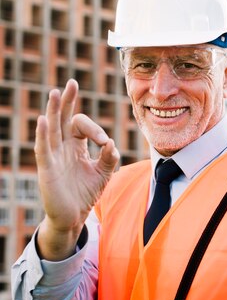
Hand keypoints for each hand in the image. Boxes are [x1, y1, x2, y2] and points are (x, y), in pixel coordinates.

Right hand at [35, 79, 119, 259]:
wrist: (74, 216)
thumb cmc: (86, 193)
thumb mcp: (104, 173)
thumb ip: (110, 158)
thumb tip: (111, 143)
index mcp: (74, 145)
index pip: (81, 125)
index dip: (94, 129)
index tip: (104, 143)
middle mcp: (61, 147)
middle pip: (63, 118)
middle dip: (68, 101)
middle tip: (72, 83)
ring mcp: (52, 156)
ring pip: (51, 128)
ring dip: (54, 110)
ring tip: (56, 92)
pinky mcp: (47, 168)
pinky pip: (43, 148)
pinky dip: (43, 133)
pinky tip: (44, 119)